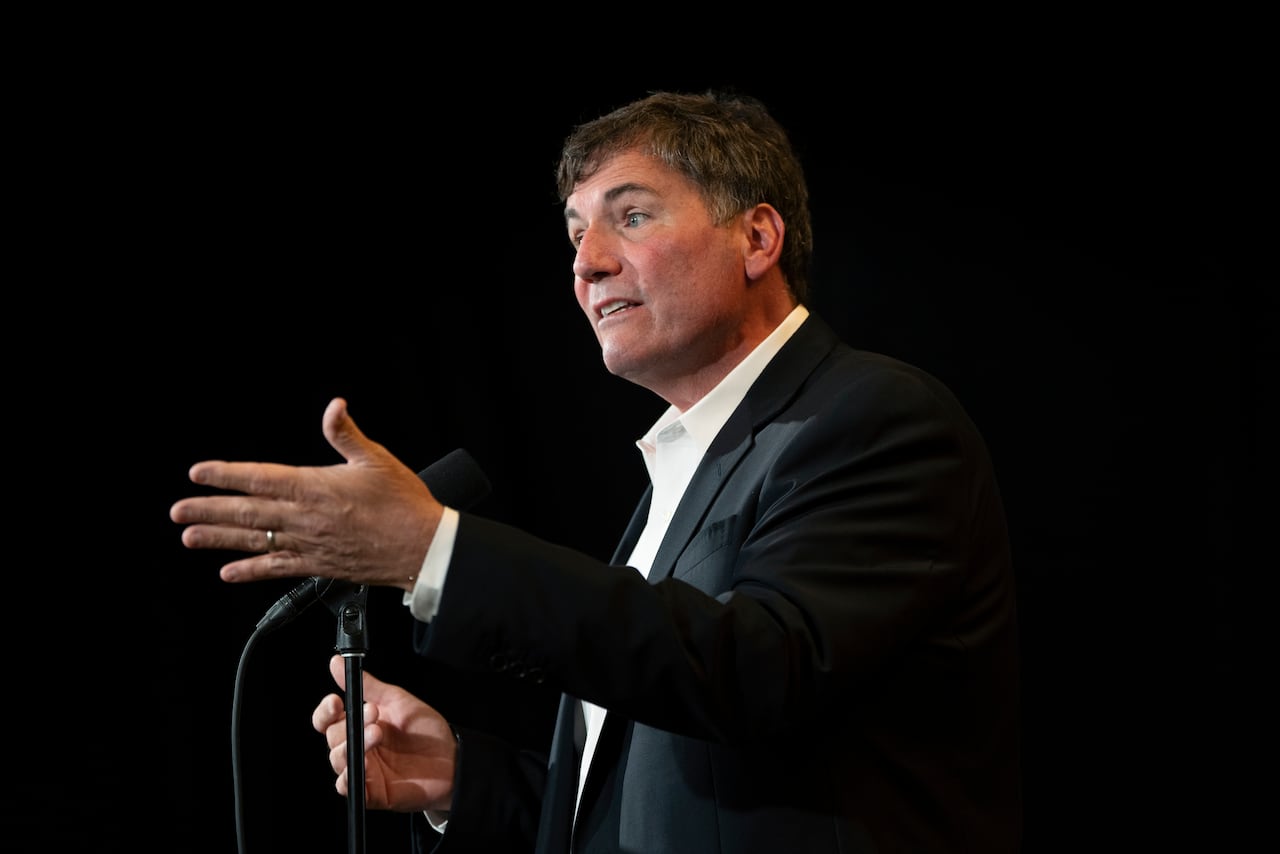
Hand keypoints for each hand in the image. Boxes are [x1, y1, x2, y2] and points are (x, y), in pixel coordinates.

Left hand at [169, 397, 441, 590]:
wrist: (423, 549)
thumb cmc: (404, 504)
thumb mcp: (377, 459)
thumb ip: (346, 434)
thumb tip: (333, 407)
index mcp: (316, 487)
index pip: (261, 477)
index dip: (226, 475)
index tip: (199, 472)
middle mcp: (306, 518)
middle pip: (247, 513)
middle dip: (209, 509)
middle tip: (178, 510)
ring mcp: (309, 545)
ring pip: (255, 541)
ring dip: (219, 539)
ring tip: (190, 537)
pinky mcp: (318, 566)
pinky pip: (276, 569)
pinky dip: (250, 571)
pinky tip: (228, 572)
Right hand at [313, 654, 456, 811]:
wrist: (453, 758)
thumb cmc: (427, 730)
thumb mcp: (397, 701)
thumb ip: (368, 685)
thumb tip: (336, 663)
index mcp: (359, 725)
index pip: (328, 720)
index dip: (325, 711)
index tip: (336, 701)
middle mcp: (358, 747)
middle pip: (332, 738)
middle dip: (350, 724)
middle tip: (373, 714)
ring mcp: (363, 770)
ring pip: (338, 761)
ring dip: (351, 746)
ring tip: (377, 733)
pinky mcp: (371, 792)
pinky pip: (348, 787)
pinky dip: (350, 777)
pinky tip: (367, 764)